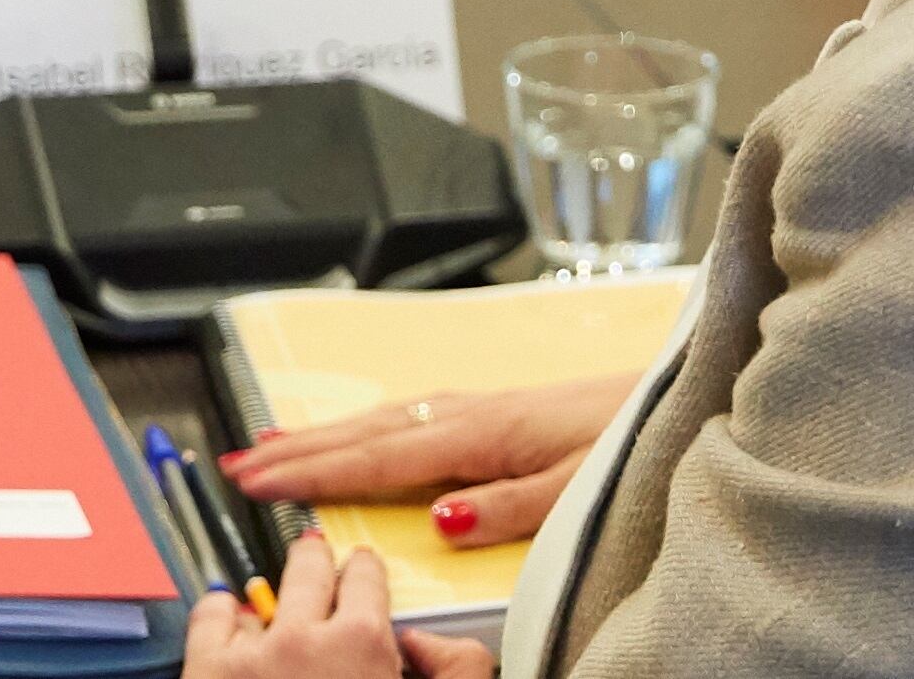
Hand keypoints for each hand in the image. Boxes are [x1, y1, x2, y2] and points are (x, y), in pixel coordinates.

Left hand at [181, 536, 491, 678]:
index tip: (362, 574)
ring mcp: (247, 655)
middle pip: (309, 568)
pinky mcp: (204, 673)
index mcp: (363, 646)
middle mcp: (302, 638)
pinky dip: (221, 614)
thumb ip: (458, 669)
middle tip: (320, 567)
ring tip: (275, 612)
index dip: (365, 573)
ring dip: (270, 600)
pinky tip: (231, 625)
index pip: (365, 575)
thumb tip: (425, 639)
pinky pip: (208, 616)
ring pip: (258, 593)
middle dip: (318, 566)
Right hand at [220, 374, 639, 549]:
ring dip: (325, 432)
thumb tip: (438, 521)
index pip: (380, 459)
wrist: (677, 392)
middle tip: (237, 462)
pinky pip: (409, 413)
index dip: (315, 472)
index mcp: (484, 434)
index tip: (259, 481)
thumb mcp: (579, 488)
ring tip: (272, 441)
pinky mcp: (498, 408)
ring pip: (382, 418)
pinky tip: (361, 430)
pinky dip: (370, 423)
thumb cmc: (634, 436)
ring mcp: (482, 405)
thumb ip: (508, 506)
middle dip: (298, 447)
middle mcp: (473, 412)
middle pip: (367, 432)